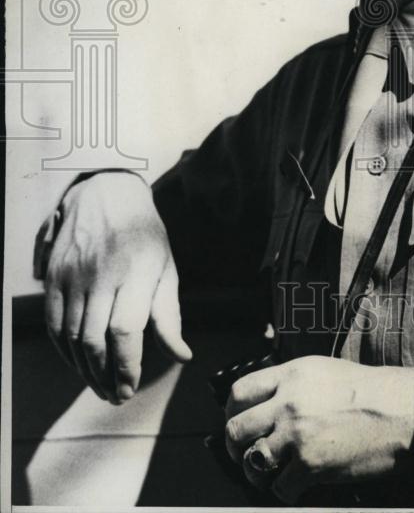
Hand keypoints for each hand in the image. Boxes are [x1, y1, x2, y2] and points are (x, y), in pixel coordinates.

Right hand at [41, 172, 191, 403]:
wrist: (106, 194)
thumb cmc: (144, 236)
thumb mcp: (166, 268)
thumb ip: (170, 315)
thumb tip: (183, 357)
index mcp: (138, 270)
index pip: (125, 329)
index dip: (126, 365)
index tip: (130, 388)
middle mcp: (102, 273)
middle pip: (95, 340)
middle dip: (105, 376)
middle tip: (117, 396)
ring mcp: (74, 275)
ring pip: (72, 337)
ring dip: (85, 371)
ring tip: (102, 386)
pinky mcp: (54, 278)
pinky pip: (54, 326)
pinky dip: (65, 352)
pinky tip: (80, 365)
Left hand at [224, 356, 413, 502]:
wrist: (403, 411)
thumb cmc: (371, 391)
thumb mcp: (324, 372)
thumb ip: (292, 384)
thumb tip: (266, 405)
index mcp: (292, 374)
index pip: (239, 393)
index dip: (231, 413)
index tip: (237, 424)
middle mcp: (289, 401)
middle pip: (236, 429)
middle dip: (236, 448)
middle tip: (248, 455)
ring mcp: (298, 433)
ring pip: (252, 461)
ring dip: (258, 473)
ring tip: (272, 474)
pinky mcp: (311, 464)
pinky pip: (279, 488)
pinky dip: (286, 492)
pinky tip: (299, 486)